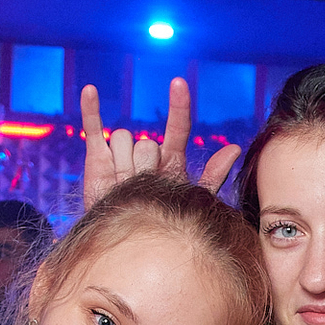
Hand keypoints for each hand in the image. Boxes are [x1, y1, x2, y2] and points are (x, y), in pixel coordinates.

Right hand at [80, 81, 241, 211]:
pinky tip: (90, 90)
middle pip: (146, 142)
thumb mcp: (190, 201)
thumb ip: (212, 176)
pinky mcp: (97, 159)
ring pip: (123, 138)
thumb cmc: (162, 222)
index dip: (178, 106)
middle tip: (141, 189)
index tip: (179, 83)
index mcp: (171, 162)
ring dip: (121, 163)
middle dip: (142, 166)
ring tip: (120, 186)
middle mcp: (147, 154)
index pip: (177, 128)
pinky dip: (91, 110)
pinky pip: (94, 128)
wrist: (129, 241)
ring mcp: (122, 155)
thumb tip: (235, 149)